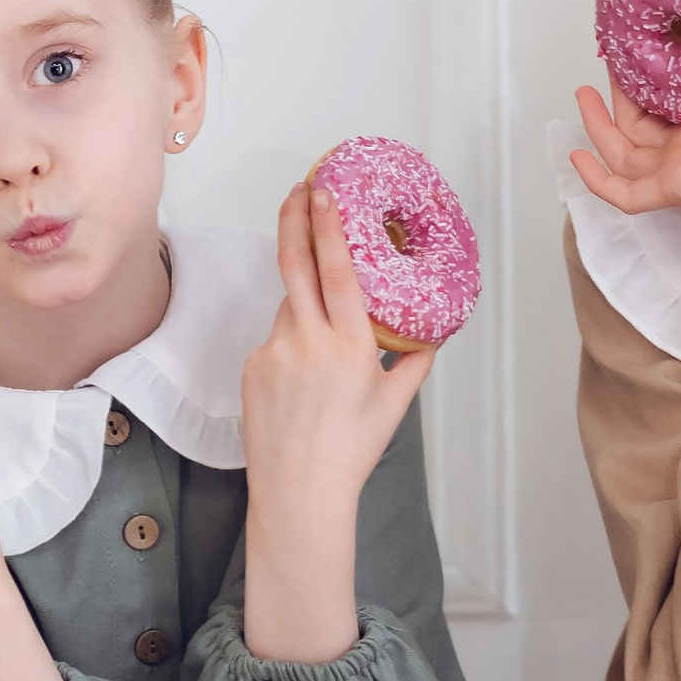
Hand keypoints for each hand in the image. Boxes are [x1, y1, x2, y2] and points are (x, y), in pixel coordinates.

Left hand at [239, 185, 434, 658]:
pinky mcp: (251, 366)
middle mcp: (308, 340)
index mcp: (349, 344)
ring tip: (324, 349)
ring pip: (289, 308)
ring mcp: (273, 351)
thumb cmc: (351, 450)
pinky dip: (291, 345)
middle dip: (294, 219)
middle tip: (298, 189)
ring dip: (304, 308)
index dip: (328, 226)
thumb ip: (413, 363)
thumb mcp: (394, 403)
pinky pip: (275, 340)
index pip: (334, 269)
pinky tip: (302, 383)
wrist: (299, 491)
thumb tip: (428, 337)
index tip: (323, 192)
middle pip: (293, 263)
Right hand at [569, 0, 680, 274]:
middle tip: (610, 57)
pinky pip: (621, 191)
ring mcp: (678, 169)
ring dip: (597, 125)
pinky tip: (576, 155)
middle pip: (640, 122)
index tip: (649, 42)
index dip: (658, 74)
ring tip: (582, 93)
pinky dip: (595, 179)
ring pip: (622, 149)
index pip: (677, 100)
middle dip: (619, 93)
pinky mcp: (672, 187)